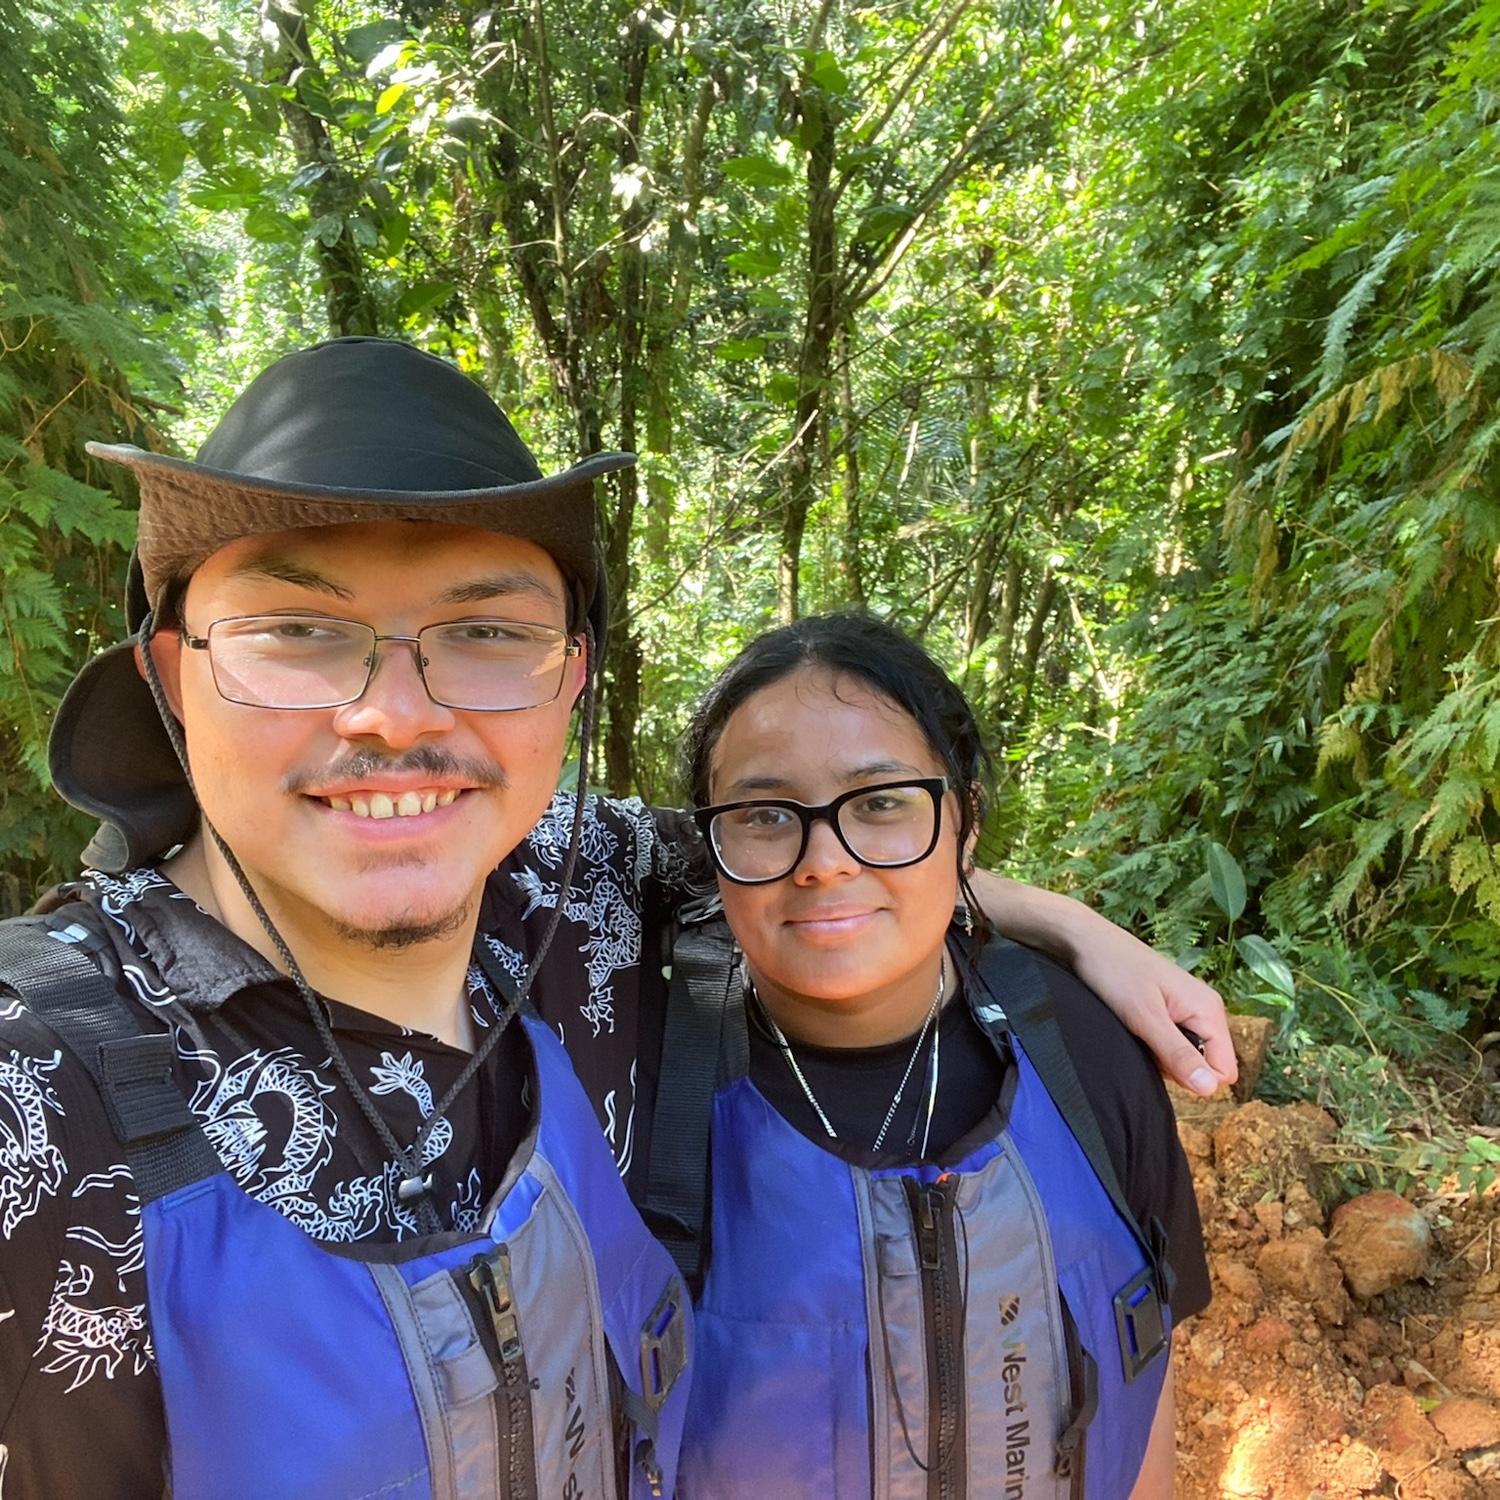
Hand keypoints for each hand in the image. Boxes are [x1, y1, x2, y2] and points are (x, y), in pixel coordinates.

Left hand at [1068, 933, 1236, 1095]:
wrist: (1086, 940)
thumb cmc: (1115, 970)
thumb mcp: (1145, 1017)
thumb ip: (1177, 1054)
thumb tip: (1210, 1090)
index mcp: (1209, 1010)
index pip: (1224, 1071)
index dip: (1195, 1078)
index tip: (1162, 1059)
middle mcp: (1204, 1009)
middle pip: (1204, 1064)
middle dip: (1175, 1066)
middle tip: (1144, 1040)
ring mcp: (1186, 1009)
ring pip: (1184, 1054)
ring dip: (1160, 1054)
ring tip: (1135, 1030)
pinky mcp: (1167, 1009)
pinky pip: (1169, 1041)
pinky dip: (1151, 1042)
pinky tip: (1132, 1026)